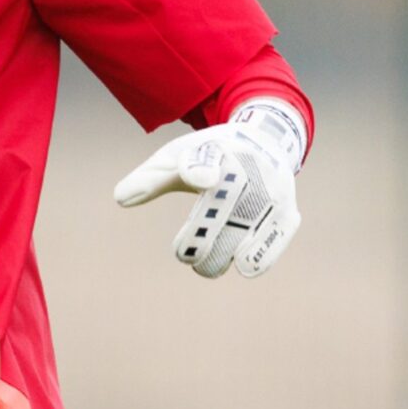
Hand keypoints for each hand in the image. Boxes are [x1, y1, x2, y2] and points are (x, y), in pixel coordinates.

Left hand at [113, 98, 306, 278]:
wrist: (266, 141)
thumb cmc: (210, 154)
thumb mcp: (177, 156)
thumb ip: (150, 178)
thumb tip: (119, 199)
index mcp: (217, 148)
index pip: (206, 158)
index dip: (201, 167)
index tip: (202, 178)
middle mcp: (249, 166)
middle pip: (225, 203)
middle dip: (203, 234)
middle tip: (184, 255)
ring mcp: (272, 188)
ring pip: (247, 225)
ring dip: (224, 251)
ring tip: (203, 266)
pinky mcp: (287, 209)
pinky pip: (276, 234)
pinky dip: (260, 254)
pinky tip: (242, 266)